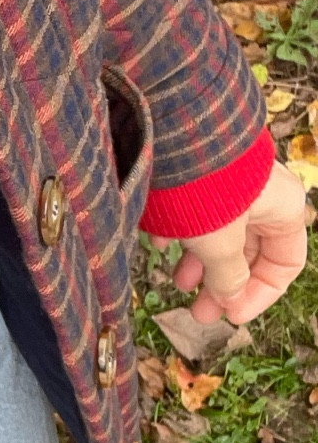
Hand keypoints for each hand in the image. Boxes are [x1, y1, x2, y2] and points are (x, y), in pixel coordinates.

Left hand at [149, 160, 310, 325]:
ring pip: (220, 231)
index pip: (286, 263)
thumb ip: (226, 275)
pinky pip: (195, 210)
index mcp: (284, 209)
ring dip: (199, 261)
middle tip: (197, 310)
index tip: (230, 315)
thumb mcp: (219, 242)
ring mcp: (232, 181)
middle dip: (223, 282)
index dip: (261, 294)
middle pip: (250, 251)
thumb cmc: (207, 187)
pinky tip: (157, 244)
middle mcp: (262, 194)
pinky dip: (180, 231)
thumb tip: (228, 299)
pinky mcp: (200, 170)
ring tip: (176, 281)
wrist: (173, 127)